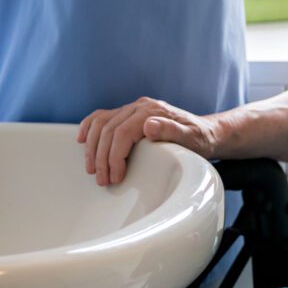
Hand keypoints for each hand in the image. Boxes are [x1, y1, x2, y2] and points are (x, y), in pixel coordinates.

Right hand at [77, 97, 220, 186]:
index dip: (114, 156)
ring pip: (101, 123)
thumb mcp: (193, 138)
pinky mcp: (128, 114)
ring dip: (92, 147)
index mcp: (153, 111)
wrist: (205, 132)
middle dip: (102, 157)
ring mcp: (132, 109)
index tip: (114, 177)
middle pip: (109, 129)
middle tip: (103, 180)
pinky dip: (88, 127)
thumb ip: (172, 131)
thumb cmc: (199, 138)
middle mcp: (140, 106)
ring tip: (93, 169)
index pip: (123, 132)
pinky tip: (82, 140)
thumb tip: (149, 126)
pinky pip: (101, 117)